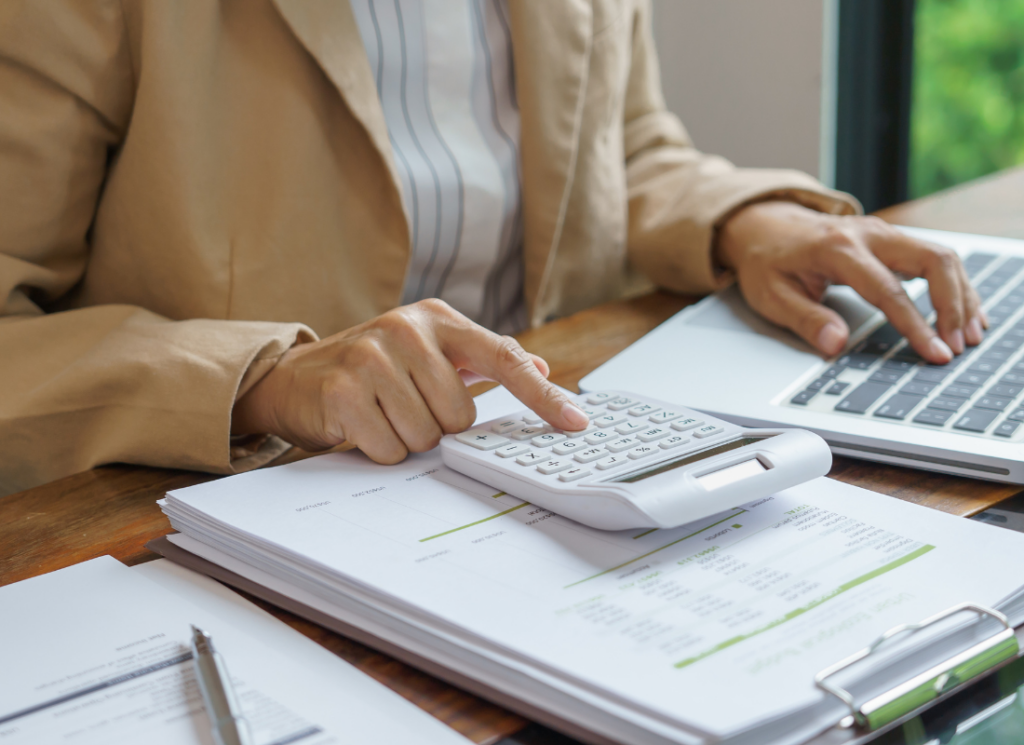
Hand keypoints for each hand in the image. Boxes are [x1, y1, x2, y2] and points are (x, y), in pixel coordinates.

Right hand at [232, 299, 589, 462]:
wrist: (294, 377)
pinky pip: (390, 448)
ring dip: (406, 439)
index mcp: (437, 318)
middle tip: (405, 408)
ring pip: (426, 436)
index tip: (576, 422)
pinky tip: (360, 425)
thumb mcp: (427, 353)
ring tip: (381, 414)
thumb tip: (541, 367)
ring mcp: (373, 357)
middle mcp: (407, 329)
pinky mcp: (344, 390)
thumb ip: (482, 360)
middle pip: (460, 415)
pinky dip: (379, 449)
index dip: (543, 395)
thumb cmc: (371, 369)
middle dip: (436, 425)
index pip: (504, 357)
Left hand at [715, 201, 984, 363]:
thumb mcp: (771, 296)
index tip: (934, 353)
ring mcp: (883, 233)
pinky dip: (954, 285)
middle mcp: (868, 234)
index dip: (915, 325)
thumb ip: (806, 320)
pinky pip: (934, 258)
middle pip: (933, 260)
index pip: (888, 290)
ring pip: (941, 256)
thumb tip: (836, 345)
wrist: (763, 226)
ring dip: (961, 295)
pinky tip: (963, 312)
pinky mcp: (892, 239)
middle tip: (958, 345)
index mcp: (837, 249)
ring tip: (969, 335)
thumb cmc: (767, 262)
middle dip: (953, 305)